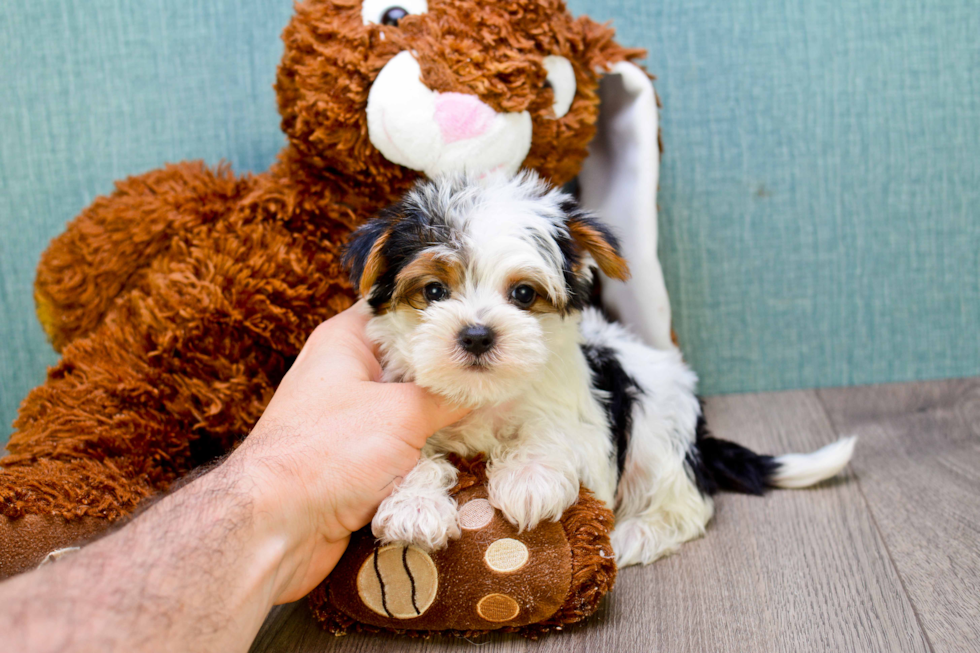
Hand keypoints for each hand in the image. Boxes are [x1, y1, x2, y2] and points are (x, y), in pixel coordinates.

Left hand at [230, 302, 468, 602]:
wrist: (276, 528)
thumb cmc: (327, 452)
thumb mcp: (402, 413)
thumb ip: (449, 394)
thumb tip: (492, 383)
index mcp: (346, 341)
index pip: (402, 308)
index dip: (444, 310)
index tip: (486, 316)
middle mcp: (347, 373)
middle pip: (414, 359)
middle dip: (455, 370)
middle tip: (503, 366)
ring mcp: (353, 417)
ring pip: (413, 405)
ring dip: (447, 414)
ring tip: (498, 407)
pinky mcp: (359, 458)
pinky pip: (406, 443)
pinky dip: (432, 447)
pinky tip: (469, 445)